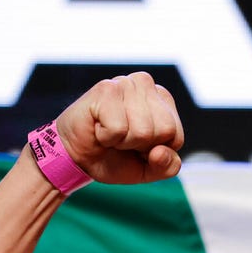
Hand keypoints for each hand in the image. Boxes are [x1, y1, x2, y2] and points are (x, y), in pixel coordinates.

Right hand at [54, 72, 183, 184]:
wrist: (75, 158)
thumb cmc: (114, 157)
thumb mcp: (148, 169)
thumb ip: (168, 166)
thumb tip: (160, 152)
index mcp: (163, 99)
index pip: (176, 135)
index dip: (155, 150)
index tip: (137, 146)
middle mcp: (146, 84)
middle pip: (164, 130)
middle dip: (141, 145)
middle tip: (122, 139)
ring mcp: (125, 83)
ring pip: (144, 131)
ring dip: (123, 141)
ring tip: (110, 132)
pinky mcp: (105, 89)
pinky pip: (119, 129)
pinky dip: (107, 137)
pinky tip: (98, 127)